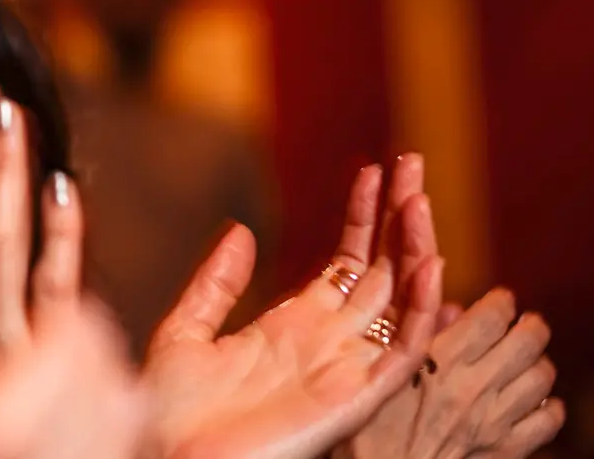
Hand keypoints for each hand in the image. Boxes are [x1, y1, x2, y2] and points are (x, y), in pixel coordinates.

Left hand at [143, 163, 443, 458]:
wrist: (165, 454)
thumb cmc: (167, 409)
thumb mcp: (185, 331)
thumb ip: (216, 284)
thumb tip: (241, 229)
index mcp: (291, 326)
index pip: (346, 262)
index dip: (363, 217)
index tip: (373, 170)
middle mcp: (327, 343)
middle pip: (381, 270)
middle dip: (399, 218)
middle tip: (411, 163)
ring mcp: (344, 367)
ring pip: (399, 301)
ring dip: (416, 250)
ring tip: (418, 199)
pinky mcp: (354, 396)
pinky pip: (403, 352)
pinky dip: (421, 310)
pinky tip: (427, 264)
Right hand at [339, 289, 564, 458]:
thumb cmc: (368, 428)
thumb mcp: (380, 374)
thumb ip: (419, 337)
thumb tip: (453, 309)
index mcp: (441, 360)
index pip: (495, 314)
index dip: (502, 301)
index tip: (499, 300)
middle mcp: (475, 385)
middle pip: (529, 339)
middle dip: (530, 325)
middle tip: (522, 324)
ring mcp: (496, 420)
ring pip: (542, 375)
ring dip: (537, 362)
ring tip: (525, 361)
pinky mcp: (508, 449)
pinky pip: (548, 420)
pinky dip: (547, 407)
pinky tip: (534, 403)